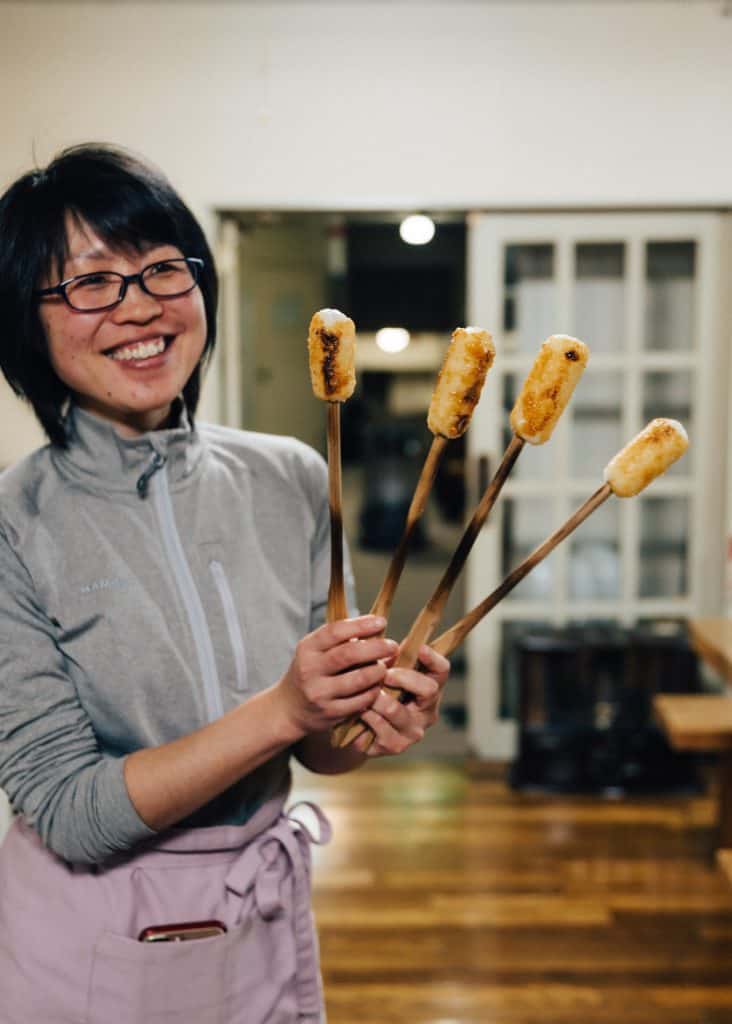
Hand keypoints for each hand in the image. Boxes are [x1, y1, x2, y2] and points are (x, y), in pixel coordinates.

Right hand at [277, 615, 398, 737]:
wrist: (289, 708)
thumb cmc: (311, 672)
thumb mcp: (315, 651)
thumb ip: (341, 640)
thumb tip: (378, 629)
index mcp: (307, 648)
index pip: (336, 631)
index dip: (361, 625)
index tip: (381, 622)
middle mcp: (310, 670)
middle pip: (349, 654)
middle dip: (376, 647)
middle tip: (392, 646)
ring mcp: (320, 693)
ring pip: (359, 679)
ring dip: (378, 671)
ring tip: (385, 667)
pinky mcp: (330, 713)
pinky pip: (361, 700)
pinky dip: (374, 691)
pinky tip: (377, 685)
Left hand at [350, 644, 449, 756]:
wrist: (360, 727)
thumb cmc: (377, 690)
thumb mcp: (387, 671)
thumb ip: (390, 657)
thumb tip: (380, 633)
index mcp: (430, 687)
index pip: (442, 670)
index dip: (434, 658)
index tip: (420, 648)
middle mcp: (427, 711)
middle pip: (429, 689)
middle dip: (405, 678)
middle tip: (386, 674)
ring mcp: (413, 731)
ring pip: (396, 710)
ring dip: (377, 697)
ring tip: (365, 691)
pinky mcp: (395, 745)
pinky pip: (379, 726)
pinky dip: (366, 714)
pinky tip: (358, 708)